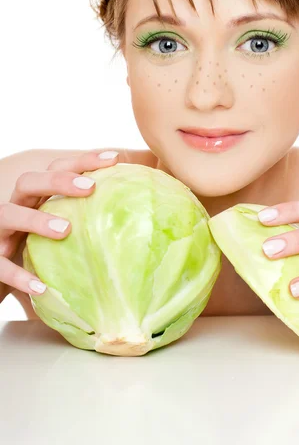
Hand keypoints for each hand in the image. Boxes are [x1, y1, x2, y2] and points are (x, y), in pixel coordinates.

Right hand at [0, 149, 118, 301]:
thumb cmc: (35, 258)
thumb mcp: (60, 240)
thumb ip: (89, 230)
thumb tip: (138, 229)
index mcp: (34, 199)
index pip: (56, 169)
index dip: (83, 161)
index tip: (114, 158)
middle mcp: (14, 209)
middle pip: (28, 181)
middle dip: (58, 180)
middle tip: (89, 188)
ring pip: (8, 214)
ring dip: (36, 219)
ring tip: (65, 229)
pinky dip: (18, 276)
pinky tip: (41, 287)